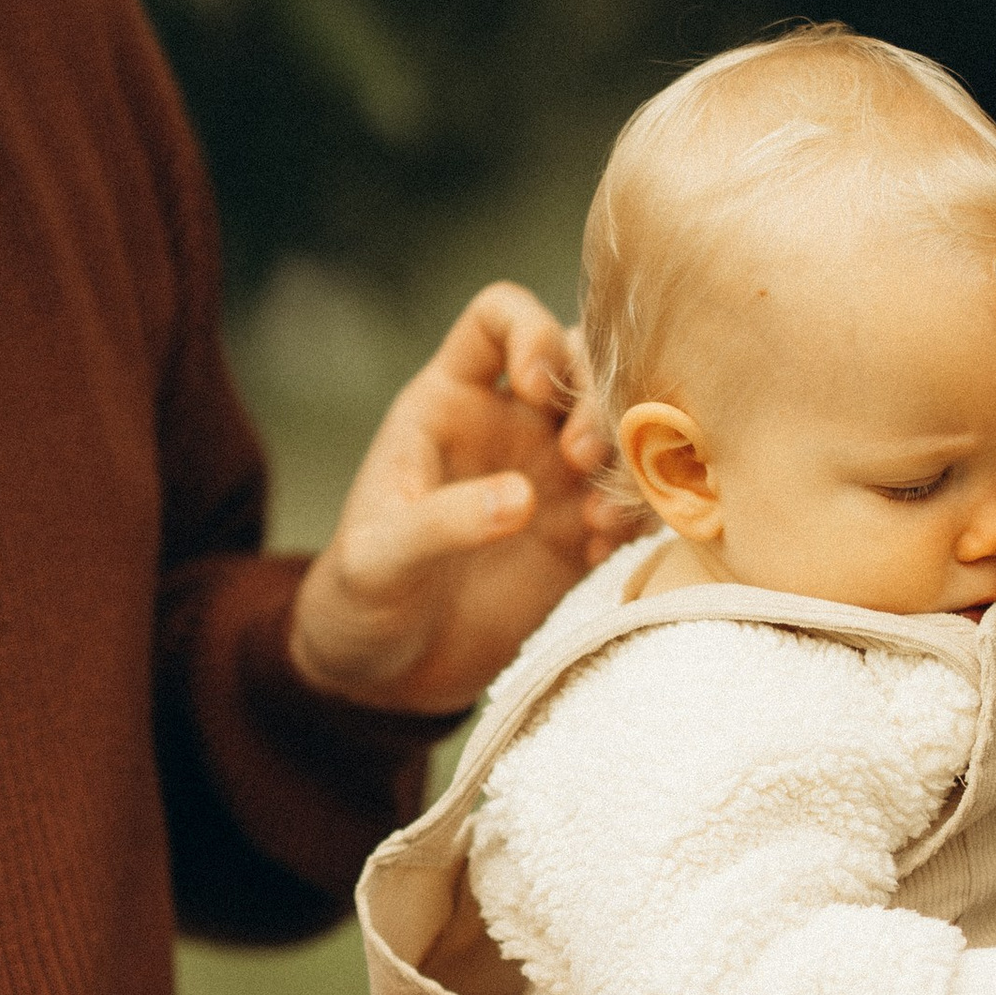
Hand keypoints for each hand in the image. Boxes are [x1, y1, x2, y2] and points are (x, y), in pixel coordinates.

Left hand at [288, 283, 640, 715]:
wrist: (383, 676)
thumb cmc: (358, 599)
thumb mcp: (379, 559)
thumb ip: (443, 522)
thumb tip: (523, 498)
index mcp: (450, 402)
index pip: (500, 317)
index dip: (530, 331)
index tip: (535, 386)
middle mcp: (510, 427)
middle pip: (581, 364)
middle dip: (597, 398)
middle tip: (582, 458)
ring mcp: (551, 479)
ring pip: (619, 427)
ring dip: (627, 456)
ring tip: (603, 517)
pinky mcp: (580, 535)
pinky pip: (633, 500)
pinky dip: (637, 514)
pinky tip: (607, 551)